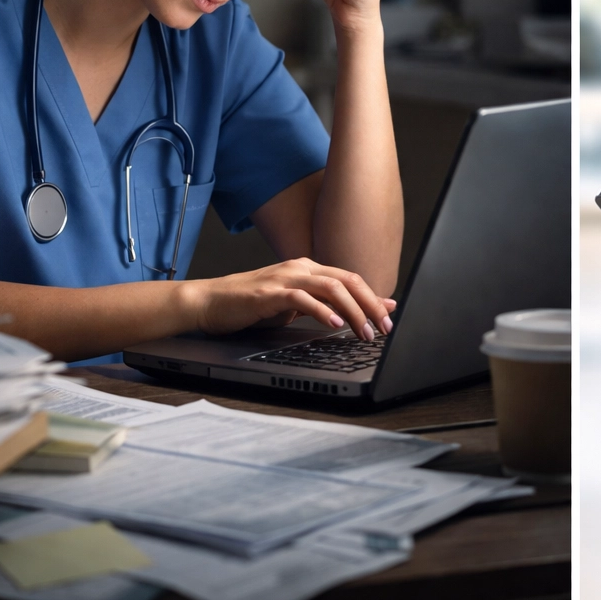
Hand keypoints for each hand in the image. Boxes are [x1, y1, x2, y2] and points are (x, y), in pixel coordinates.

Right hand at [180, 258, 395, 340]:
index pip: (351, 279)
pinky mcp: (269, 293)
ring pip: (331, 287)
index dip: (374, 298)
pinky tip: (334, 325)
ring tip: (364, 331)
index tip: (390, 318)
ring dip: (353, 311)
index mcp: (309, 269)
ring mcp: (285, 278)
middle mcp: (300, 268)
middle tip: (385, 328)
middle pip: (347, 280)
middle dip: (371, 304)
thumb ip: (326, 305)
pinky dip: (322, 311)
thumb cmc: (252, 305)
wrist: (210, 303)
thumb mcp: (295, 306)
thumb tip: (359, 312)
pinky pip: (302, 299)